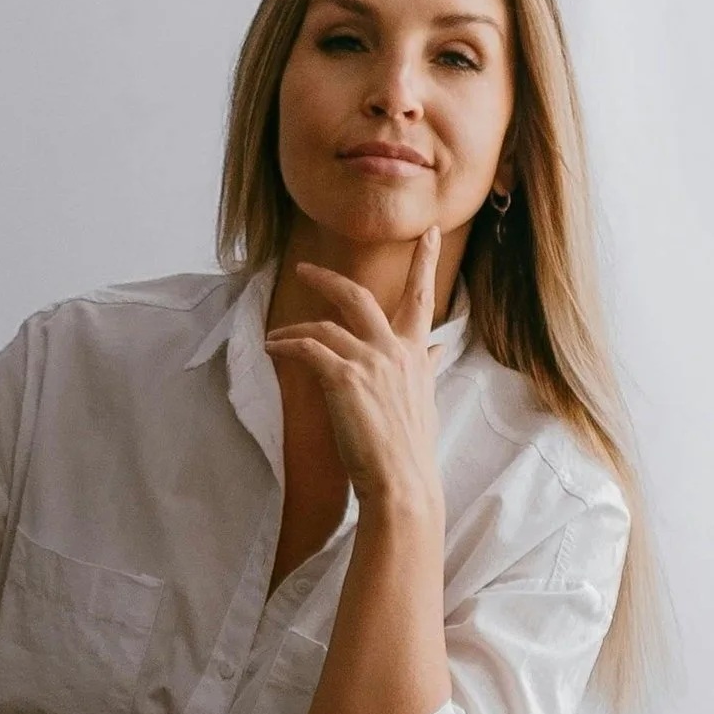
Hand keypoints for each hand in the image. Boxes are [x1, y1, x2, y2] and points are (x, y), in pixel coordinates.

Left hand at [262, 228, 443, 516]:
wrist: (402, 482)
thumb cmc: (410, 449)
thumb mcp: (425, 400)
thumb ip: (428, 367)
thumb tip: (439, 348)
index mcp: (417, 353)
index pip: (423, 298)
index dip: (426, 261)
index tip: (431, 231)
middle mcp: (397, 350)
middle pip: (362, 297)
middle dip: (328, 279)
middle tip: (303, 270)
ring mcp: (372, 361)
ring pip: (325, 324)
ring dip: (295, 328)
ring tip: (277, 336)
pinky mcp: (345, 377)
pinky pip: (309, 348)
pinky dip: (288, 345)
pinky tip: (275, 349)